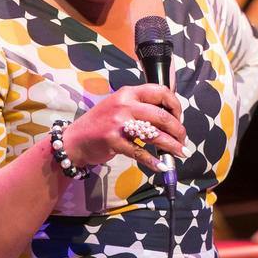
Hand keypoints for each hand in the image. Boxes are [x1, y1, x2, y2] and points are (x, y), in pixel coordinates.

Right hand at [62, 83, 184, 173]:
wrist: (75, 139)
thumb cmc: (101, 123)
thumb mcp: (119, 105)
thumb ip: (140, 105)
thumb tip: (169, 115)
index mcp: (128, 92)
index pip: (161, 91)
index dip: (175, 106)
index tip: (179, 118)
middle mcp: (124, 104)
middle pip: (162, 115)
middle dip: (178, 130)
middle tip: (183, 140)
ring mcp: (118, 123)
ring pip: (154, 135)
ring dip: (171, 145)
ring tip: (181, 152)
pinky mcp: (113, 141)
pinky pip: (140, 152)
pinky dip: (153, 161)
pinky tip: (162, 166)